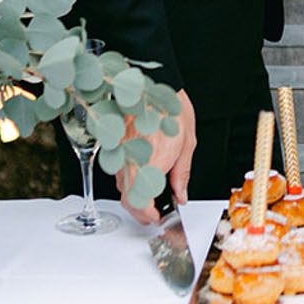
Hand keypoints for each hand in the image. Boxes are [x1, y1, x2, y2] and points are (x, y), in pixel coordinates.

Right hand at [119, 87, 194, 223]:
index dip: (148, 215)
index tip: (158, 217)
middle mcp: (131, 161)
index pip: (141, 202)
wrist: (152, 86)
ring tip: (152, 196)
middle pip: (128, 199)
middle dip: (141, 211)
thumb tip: (180, 195)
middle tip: (155, 213)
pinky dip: (129, 181)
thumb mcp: (187, 144)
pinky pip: (119, 172)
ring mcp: (121, 154)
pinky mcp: (116, 148)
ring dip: (135, 197)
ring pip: (121, 187)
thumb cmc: (171, 110)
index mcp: (151, 163)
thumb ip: (181, 175)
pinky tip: (143, 178)